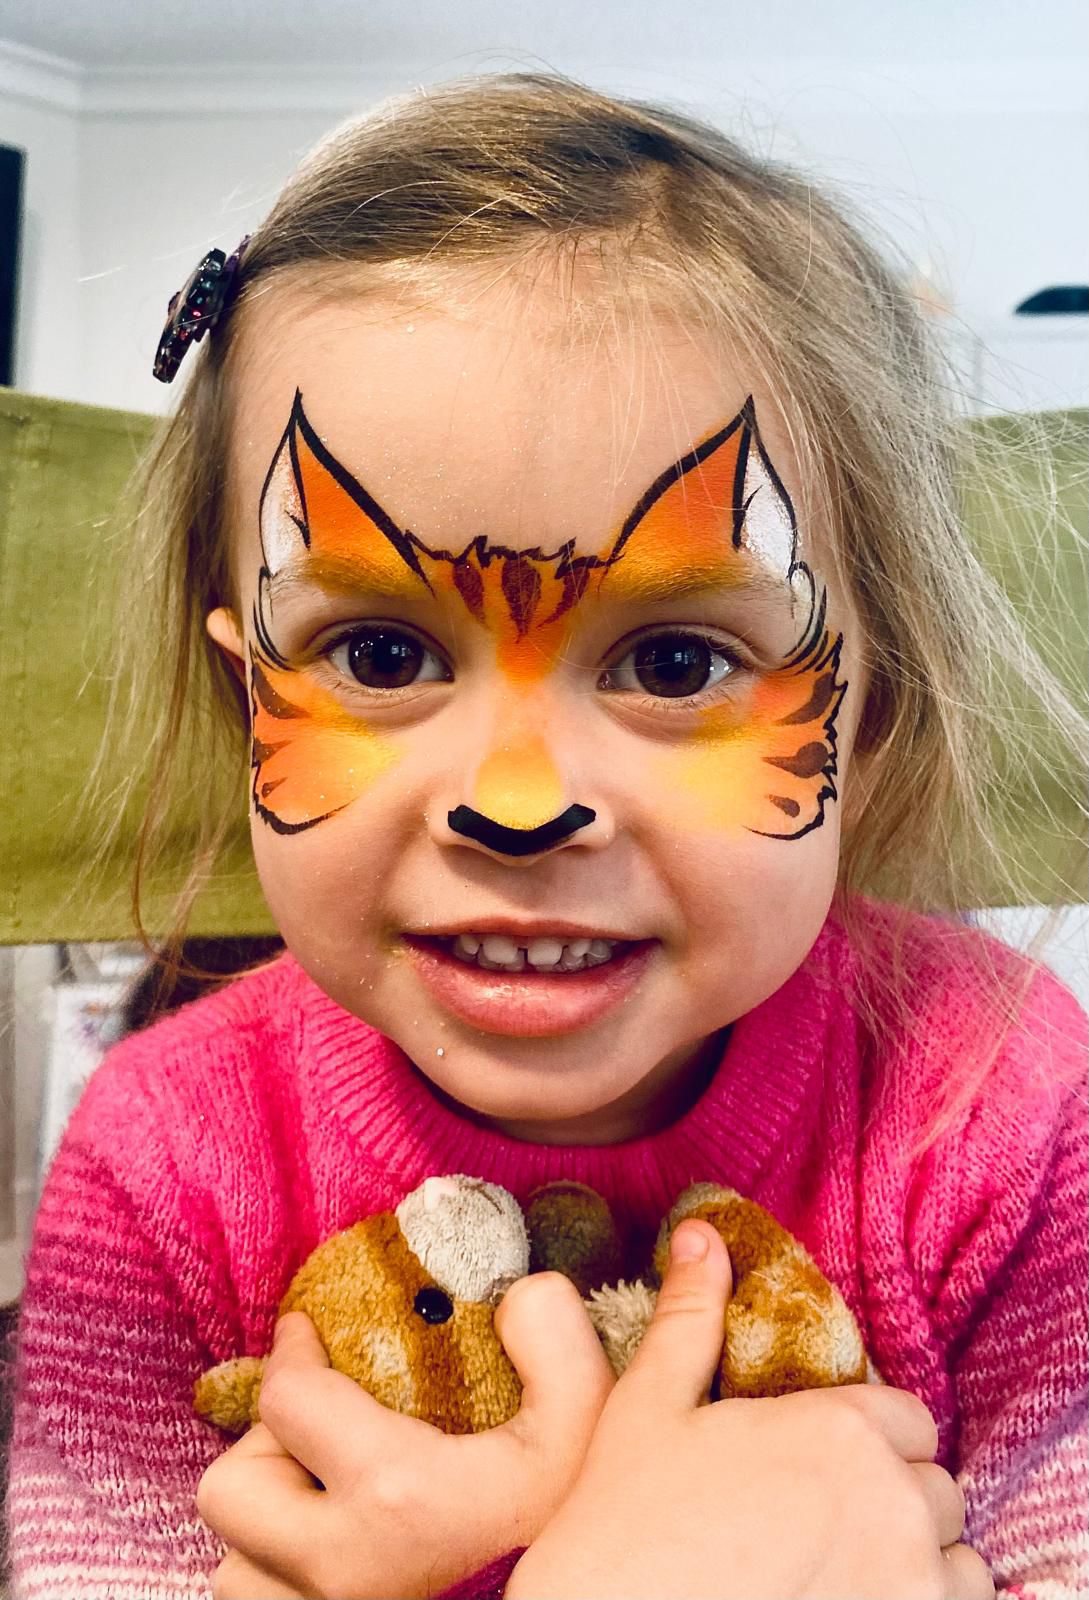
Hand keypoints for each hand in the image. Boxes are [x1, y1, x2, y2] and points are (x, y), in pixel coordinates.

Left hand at [196, 1273, 613, 1599]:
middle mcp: (335, 1568)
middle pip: (230, 1489)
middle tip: (321, 1428)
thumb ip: (558, 1344)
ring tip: (326, 1496)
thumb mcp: (586, 1426)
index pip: (284, 1400)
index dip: (291, 1350)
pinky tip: (334, 1543)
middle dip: (268, 1445)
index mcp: (394, 1496)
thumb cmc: (569, 1533)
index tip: (307, 1332)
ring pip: (235, 1563)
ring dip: (268, 1520)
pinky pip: (258, 1599)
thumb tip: (518, 1292)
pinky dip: (278, 1569)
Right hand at [507, 1220, 995, 1599]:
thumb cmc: (624, 1524)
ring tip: (844, 1571)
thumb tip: (703, 1234)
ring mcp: (909, 1585)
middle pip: (934, 1490)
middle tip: (824, 1523)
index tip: (823, 1466)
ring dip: (916, 1561)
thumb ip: (692, 1316)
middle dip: (892, 1499)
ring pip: (956, 1562)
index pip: (907, 1419)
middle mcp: (892, 1504)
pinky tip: (850, 1598)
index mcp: (839, 1430)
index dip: (868, 1439)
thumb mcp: (650, 1405)